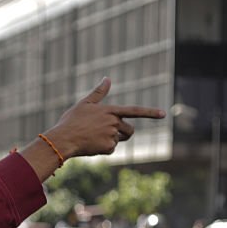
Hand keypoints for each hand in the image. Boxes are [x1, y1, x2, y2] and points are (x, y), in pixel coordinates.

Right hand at [45, 77, 164, 157]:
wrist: (63, 139)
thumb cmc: (71, 121)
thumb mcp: (84, 104)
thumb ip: (99, 93)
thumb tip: (108, 78)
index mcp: (110, 110)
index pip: (135, 111)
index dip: (150, 112)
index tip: (163, 114)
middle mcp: (114, 122)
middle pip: (129, 130)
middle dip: (123, 133)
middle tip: (105, 133)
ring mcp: (112, 135)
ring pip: (120, 139)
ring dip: (112, 140)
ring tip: (95, 138)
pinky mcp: (108, 147)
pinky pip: (112, 149)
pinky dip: (103, 149)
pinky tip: (91, 145)